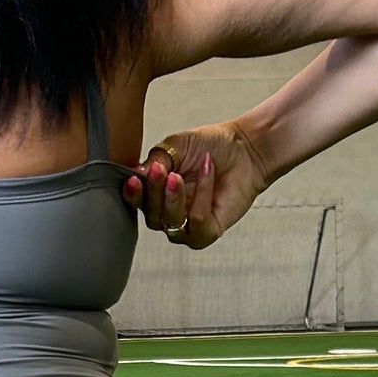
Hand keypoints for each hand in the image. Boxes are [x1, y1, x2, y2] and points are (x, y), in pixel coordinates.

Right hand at [123, 121, 268, 248]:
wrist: (245, 146)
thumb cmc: (211, 145)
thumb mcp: (175, 146)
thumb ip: (155, 160)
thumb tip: (135, 174)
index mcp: (158, 194)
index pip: (137, 202)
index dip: (132, 194)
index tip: (133, 179)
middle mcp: (170, 212)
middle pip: (151, 217)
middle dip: (153, 194)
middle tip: (160, 171)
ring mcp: (189, 225)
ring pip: (170, 225)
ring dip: (171, 200)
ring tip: (177, 176)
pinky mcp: (209, 231)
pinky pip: (197, 223)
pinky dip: (200, 198)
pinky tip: (207, 173)